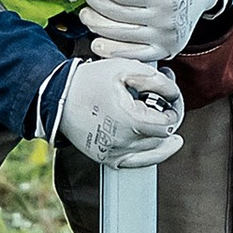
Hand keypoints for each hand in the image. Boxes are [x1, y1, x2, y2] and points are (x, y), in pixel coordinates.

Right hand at [48, 52, 184, 167]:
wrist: (57, 97)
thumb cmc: (88, 82)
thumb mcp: (125, 69)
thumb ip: (155, 80)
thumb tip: (173, 91)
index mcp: (131, 122)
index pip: (169, 123)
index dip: (174, 107)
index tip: (169, 96)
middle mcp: (124, 143)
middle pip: (162, 137)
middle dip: (168, 117)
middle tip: (163, 99)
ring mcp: (114, 154)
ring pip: (152, 151)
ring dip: (159, 133)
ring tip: (157, 115)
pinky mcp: (106, 158)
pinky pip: (137, 163)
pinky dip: (150, 153)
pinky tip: (158, 144)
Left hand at [79, 0, 224, 59]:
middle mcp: (165, 20)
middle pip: (115, 14)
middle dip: (93, 1)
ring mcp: (164, 38)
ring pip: (118, 35)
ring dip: (95, 24)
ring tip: (88, 13)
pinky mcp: (163, 50)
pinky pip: (132, 55)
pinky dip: (110, 51)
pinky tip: (98, 42)